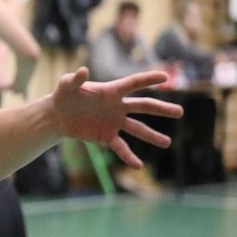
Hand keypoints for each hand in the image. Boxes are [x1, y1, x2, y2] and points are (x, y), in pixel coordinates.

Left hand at [52, 67, 182, 167]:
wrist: (57, 116)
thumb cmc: (63, 96)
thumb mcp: (65, 86)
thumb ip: (74, 79)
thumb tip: (82, 70)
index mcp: (111, 91)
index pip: (133, 83)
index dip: (148, 79)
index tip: (165, 77)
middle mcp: (118, 106)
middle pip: (143, 107)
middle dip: (161, 109)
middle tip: (180, 112)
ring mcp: (114, 122)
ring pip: (138, 129)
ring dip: (152, 136)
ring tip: (167, 143)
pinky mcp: (107, 136)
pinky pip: (121, 147)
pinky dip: (129, 156)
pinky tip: (138, 166)